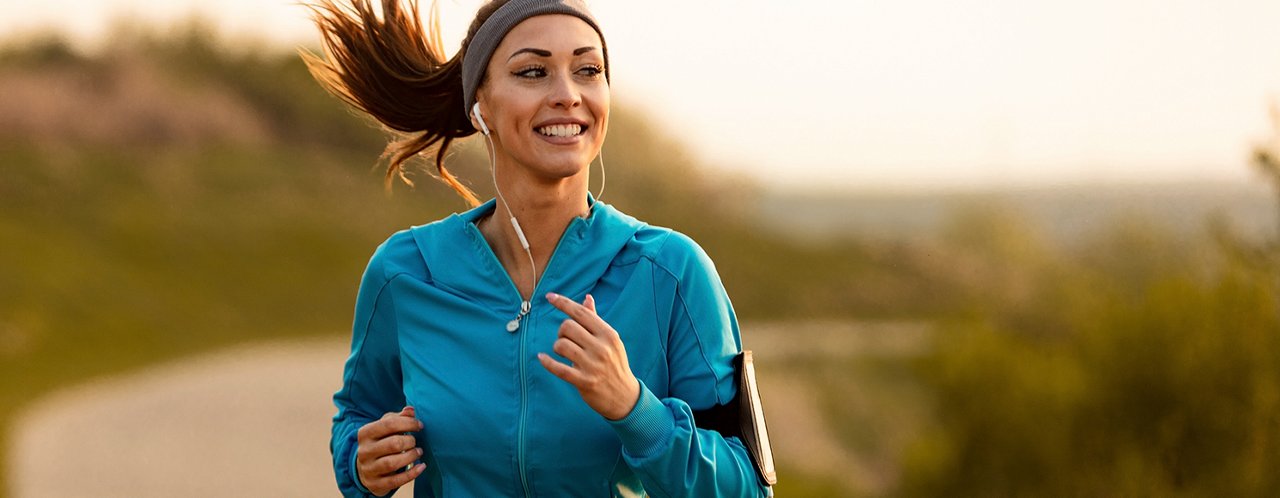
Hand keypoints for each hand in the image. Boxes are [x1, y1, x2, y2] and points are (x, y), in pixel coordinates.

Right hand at [355, 406, 425, 494]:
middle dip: (410, 441)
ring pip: (393, 463)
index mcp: (365, 433)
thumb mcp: (384, 428)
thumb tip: (410, 410)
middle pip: (393, 443)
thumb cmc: (380, 443)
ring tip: (418, 452)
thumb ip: (398, 418)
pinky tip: (421, 467)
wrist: (365, 469)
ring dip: (411, 456)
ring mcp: (369, 469)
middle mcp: (364, 451)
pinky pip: (395, 481)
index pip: (389, 424)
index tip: (420, 425)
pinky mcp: (375, 484)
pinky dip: (412, 474)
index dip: (408, 423)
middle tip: (415, 442)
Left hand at [539, 293, 640, 420]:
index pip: (581, 313)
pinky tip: (542, 358)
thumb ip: (596, 320)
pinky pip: (558, 368)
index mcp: (608, 334)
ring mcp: (593, 365)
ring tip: (563, 352)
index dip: (563, 303)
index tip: (549, 296)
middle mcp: (602, 347)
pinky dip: (547, 362)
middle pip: (567, 327)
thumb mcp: (610, 340)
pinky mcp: (584, 381)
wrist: (624, 396)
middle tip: (566, 339)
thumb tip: (587, 298)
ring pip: (561, 345)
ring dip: (557, 347)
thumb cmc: (614, 364)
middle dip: (561, 331)